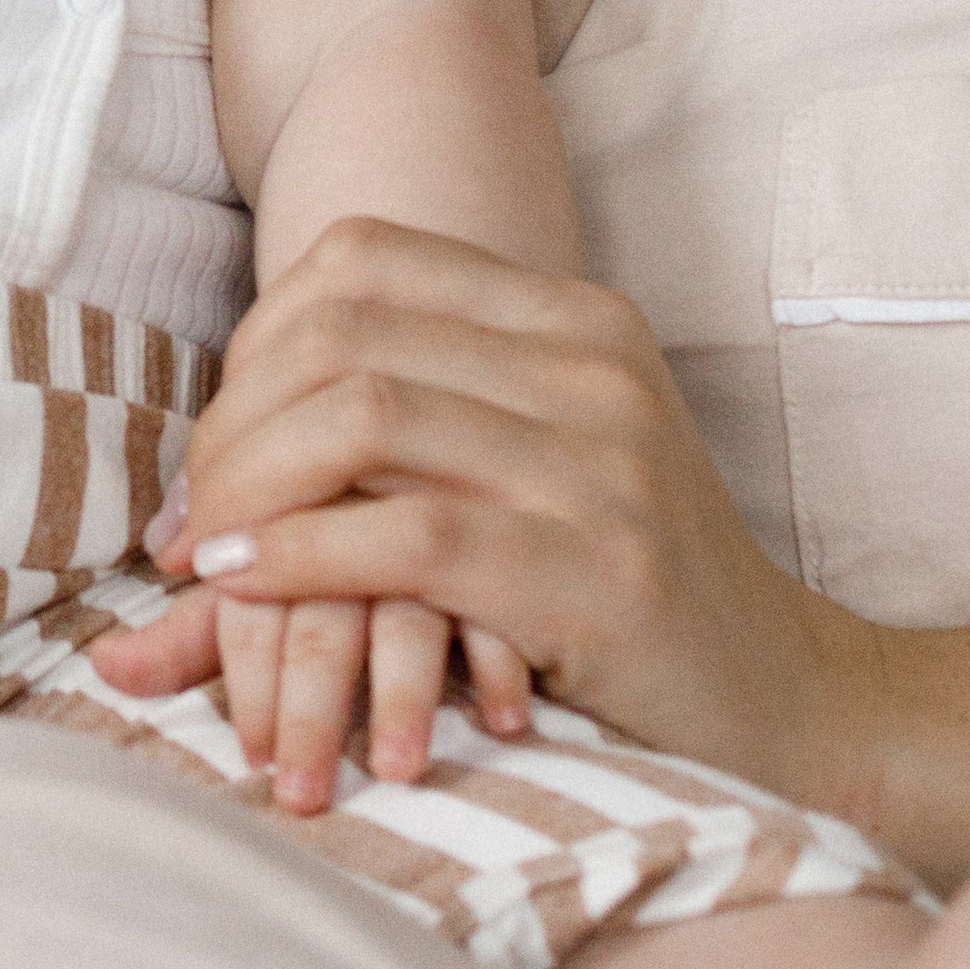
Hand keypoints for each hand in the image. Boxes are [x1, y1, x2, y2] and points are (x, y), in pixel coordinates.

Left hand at [94, 221, 820, 799]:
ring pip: (361, 418)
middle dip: (231, 425)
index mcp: (572, 317)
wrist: (786, 705)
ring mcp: (602, 462)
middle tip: (184, 520)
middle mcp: (590, 364)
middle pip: (342, 334)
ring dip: (244, 487)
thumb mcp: (527, 479)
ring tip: (199, 556)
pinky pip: (405, 538)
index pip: (360, 262)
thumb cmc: (623, 595)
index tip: (213, 445)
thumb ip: (395, 445)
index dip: (253, 343)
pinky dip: (296, 557)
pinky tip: (242, 585)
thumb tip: (197, 466)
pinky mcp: (597, 571)